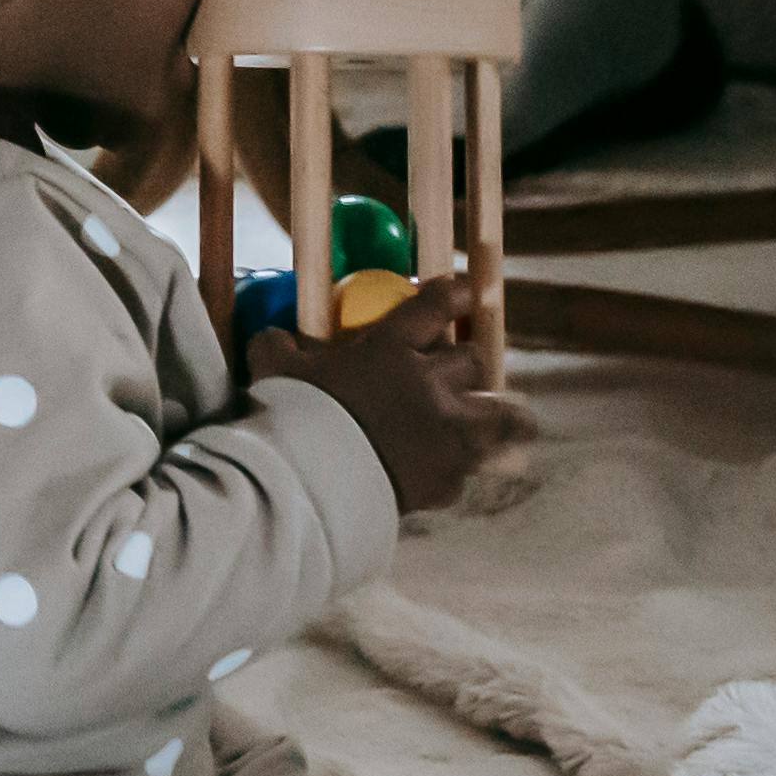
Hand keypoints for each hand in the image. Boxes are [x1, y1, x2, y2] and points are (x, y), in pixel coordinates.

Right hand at [251, 266, 533, 514]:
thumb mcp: (273, 371)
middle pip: (474, 360)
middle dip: (467, 362)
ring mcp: (446, 435)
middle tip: (457, 368)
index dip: (458, 293)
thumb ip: (276, 348)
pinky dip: (461, 467)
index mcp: (390, 349)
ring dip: (498, 414)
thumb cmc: (291, 417)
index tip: (468, 288)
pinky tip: (451, 470)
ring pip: (502, 415)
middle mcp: (429, 386)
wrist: (310, 486)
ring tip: (499, 417)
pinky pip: (469, 468)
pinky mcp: (447, 481)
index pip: (438, 304)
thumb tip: (273, 338)